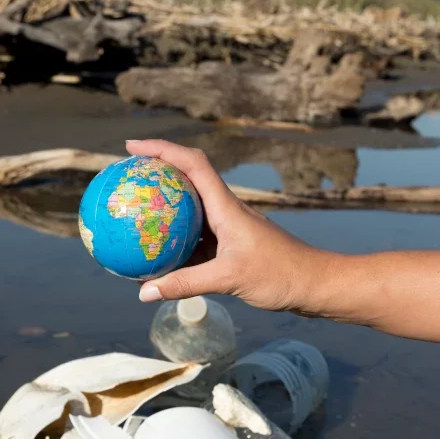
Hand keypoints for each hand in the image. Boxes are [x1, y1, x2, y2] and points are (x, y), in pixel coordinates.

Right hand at [126, 139, 338, 314]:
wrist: (315, 284)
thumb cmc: (280, 275)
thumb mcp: (229, 279)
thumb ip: (186, 284)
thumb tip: (144, 292)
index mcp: (226, 206)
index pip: (191, 164)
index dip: (161, 149)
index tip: (131, 146)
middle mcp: (225, 210)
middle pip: (186, 179)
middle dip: (155, 172)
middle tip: (124, 176)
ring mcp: (228, 228)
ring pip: (188, 210)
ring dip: (163, 207)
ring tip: (131, 212)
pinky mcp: (230, 247)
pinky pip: (194, 238)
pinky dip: (173, 241)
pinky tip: (154, 256)